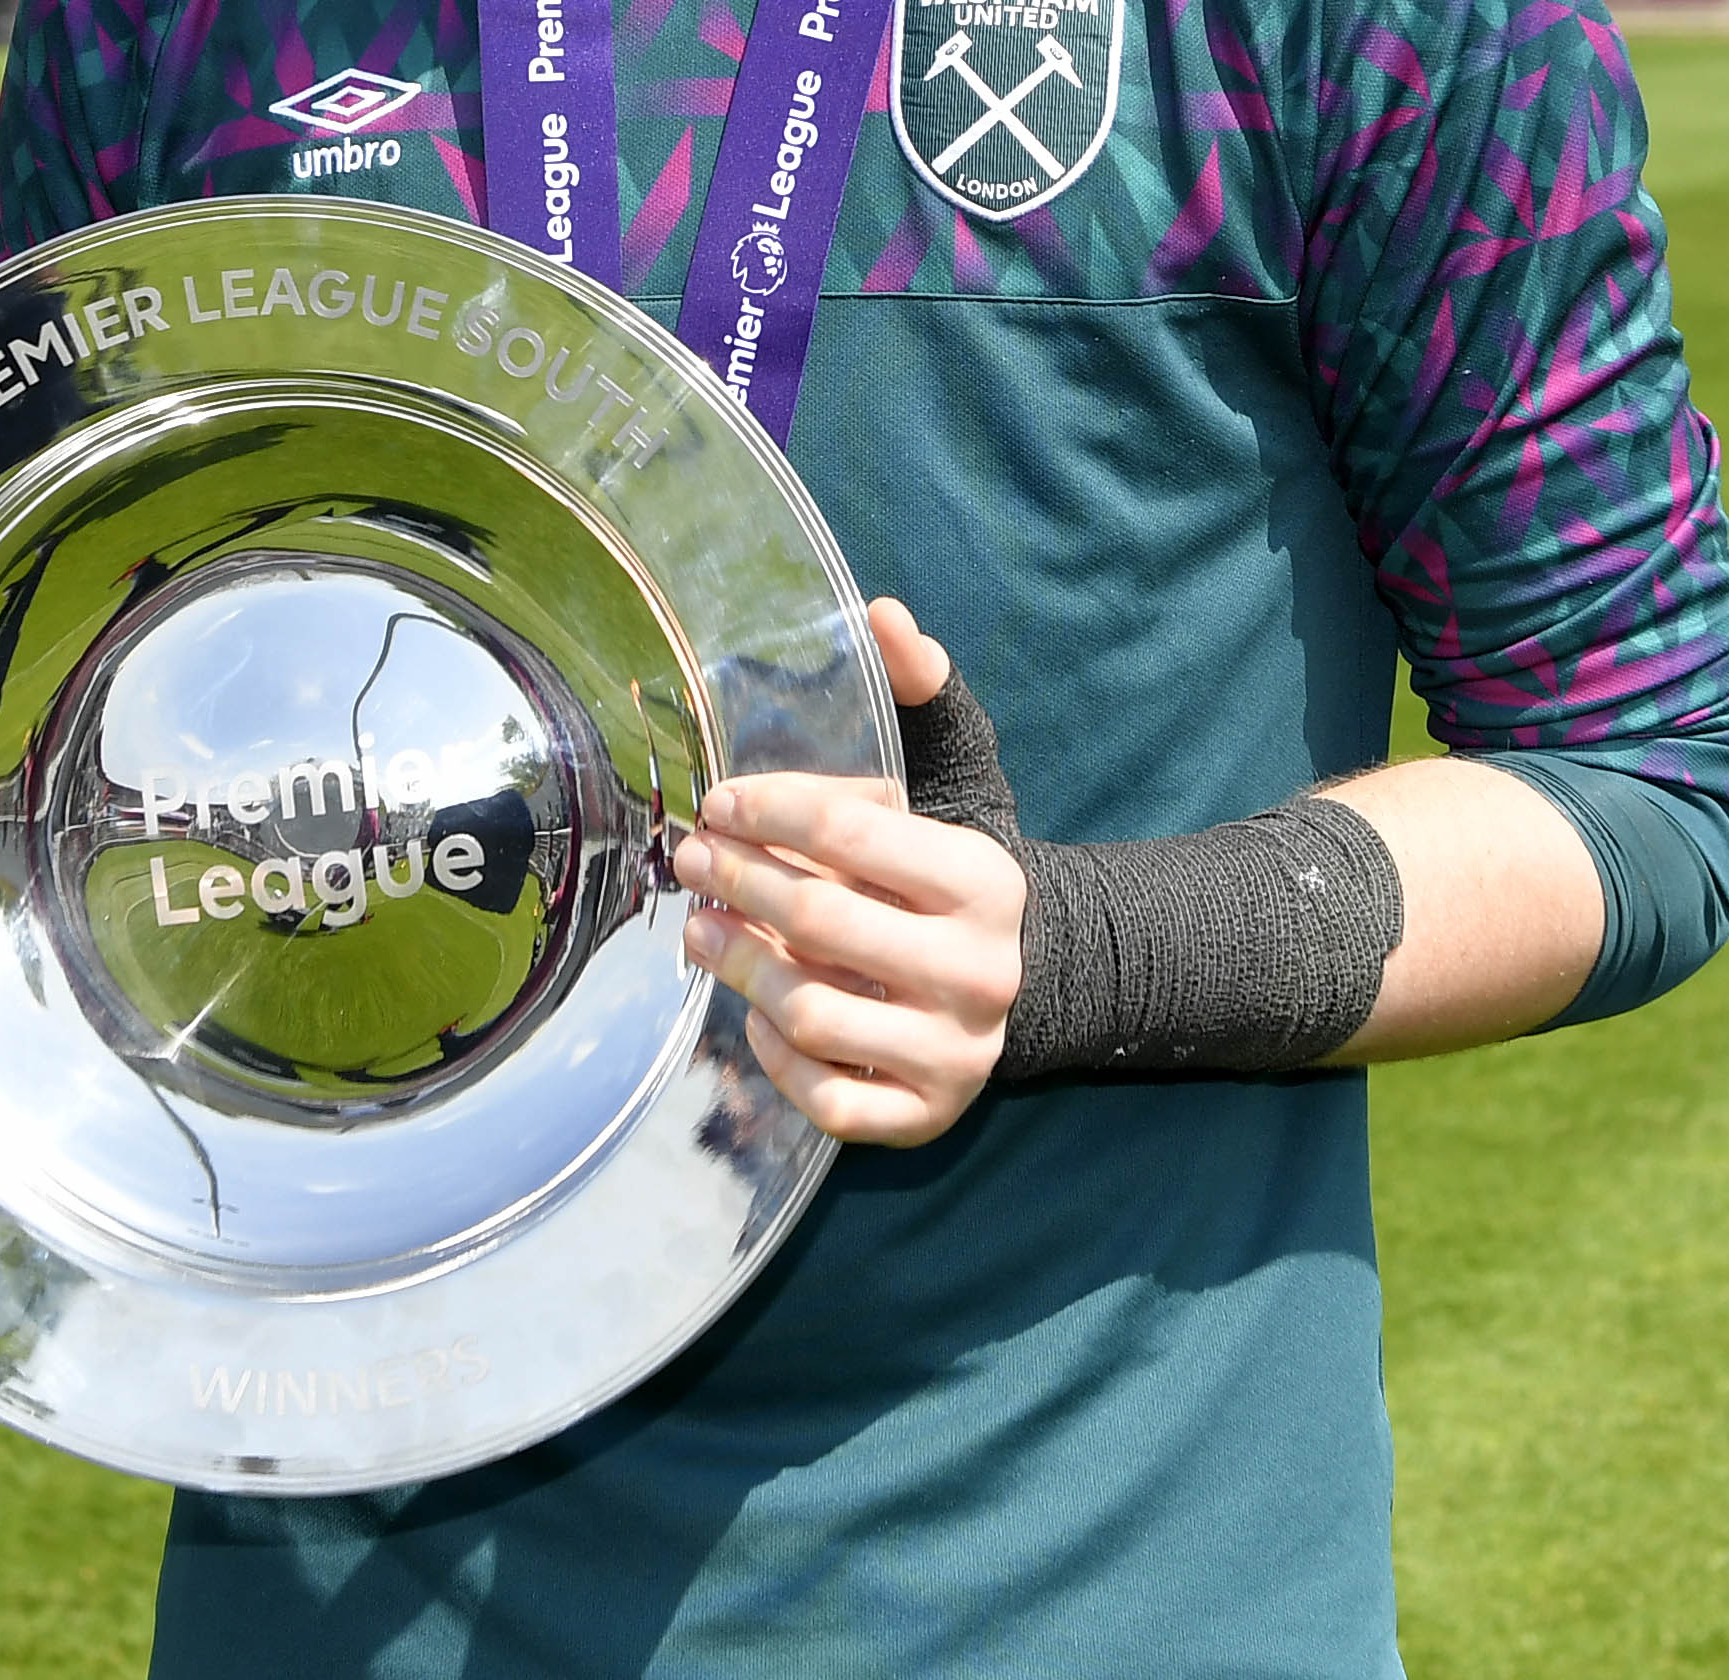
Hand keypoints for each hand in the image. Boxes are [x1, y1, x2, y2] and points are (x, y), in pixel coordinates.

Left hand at [668, 598, 1024, 1146]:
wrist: (1040, 979)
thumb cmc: (963, 872)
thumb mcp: (961, 777)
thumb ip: (922, 695)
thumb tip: (882, 614)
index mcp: (982, 880)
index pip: (855, 832)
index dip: (771, 809)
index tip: (719, 799)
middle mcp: (976, 971)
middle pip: (821, 921)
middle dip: (737, 880)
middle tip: (688, 856)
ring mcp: (951, 1051)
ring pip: (814, 1013)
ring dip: (738, 967)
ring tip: (696, 928)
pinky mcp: (925, 1114)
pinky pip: (827, 1096)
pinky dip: (775, 1057)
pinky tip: (750, 1014)